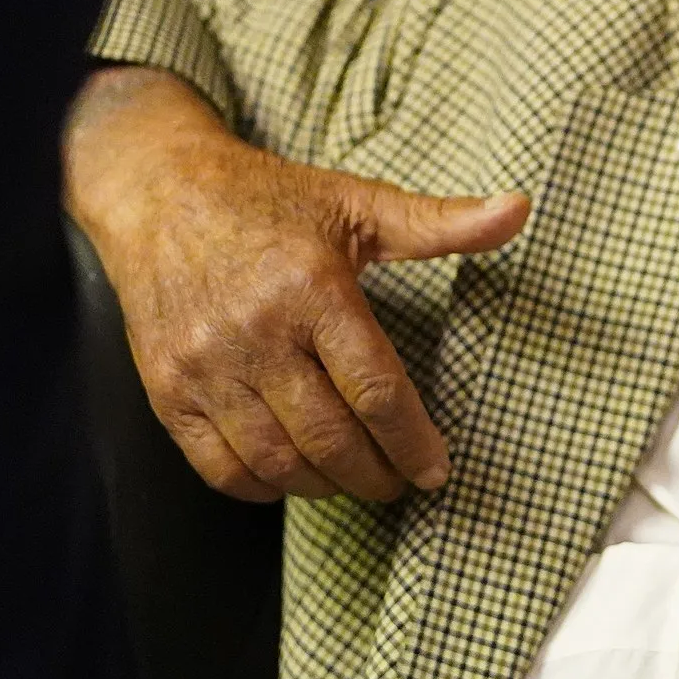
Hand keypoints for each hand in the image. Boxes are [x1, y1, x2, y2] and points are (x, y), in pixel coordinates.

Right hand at [63, 67, 531, 502]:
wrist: (159, 192)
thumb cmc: (268, 200)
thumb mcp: (358, 203)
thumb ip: (441, 221)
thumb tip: (519, 209)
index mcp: (312, 289)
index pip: (375, 390)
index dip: (412, 441)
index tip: (436, 469)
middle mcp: (255, 333)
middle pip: (329, 438)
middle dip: (377, 474)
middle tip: (400, 481)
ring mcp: (204, 366)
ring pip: (276, 462)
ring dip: (325, 486)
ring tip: (354, 479)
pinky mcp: (166, 389)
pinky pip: (219, 467)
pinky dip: (263, 486)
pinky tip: (292, 476)